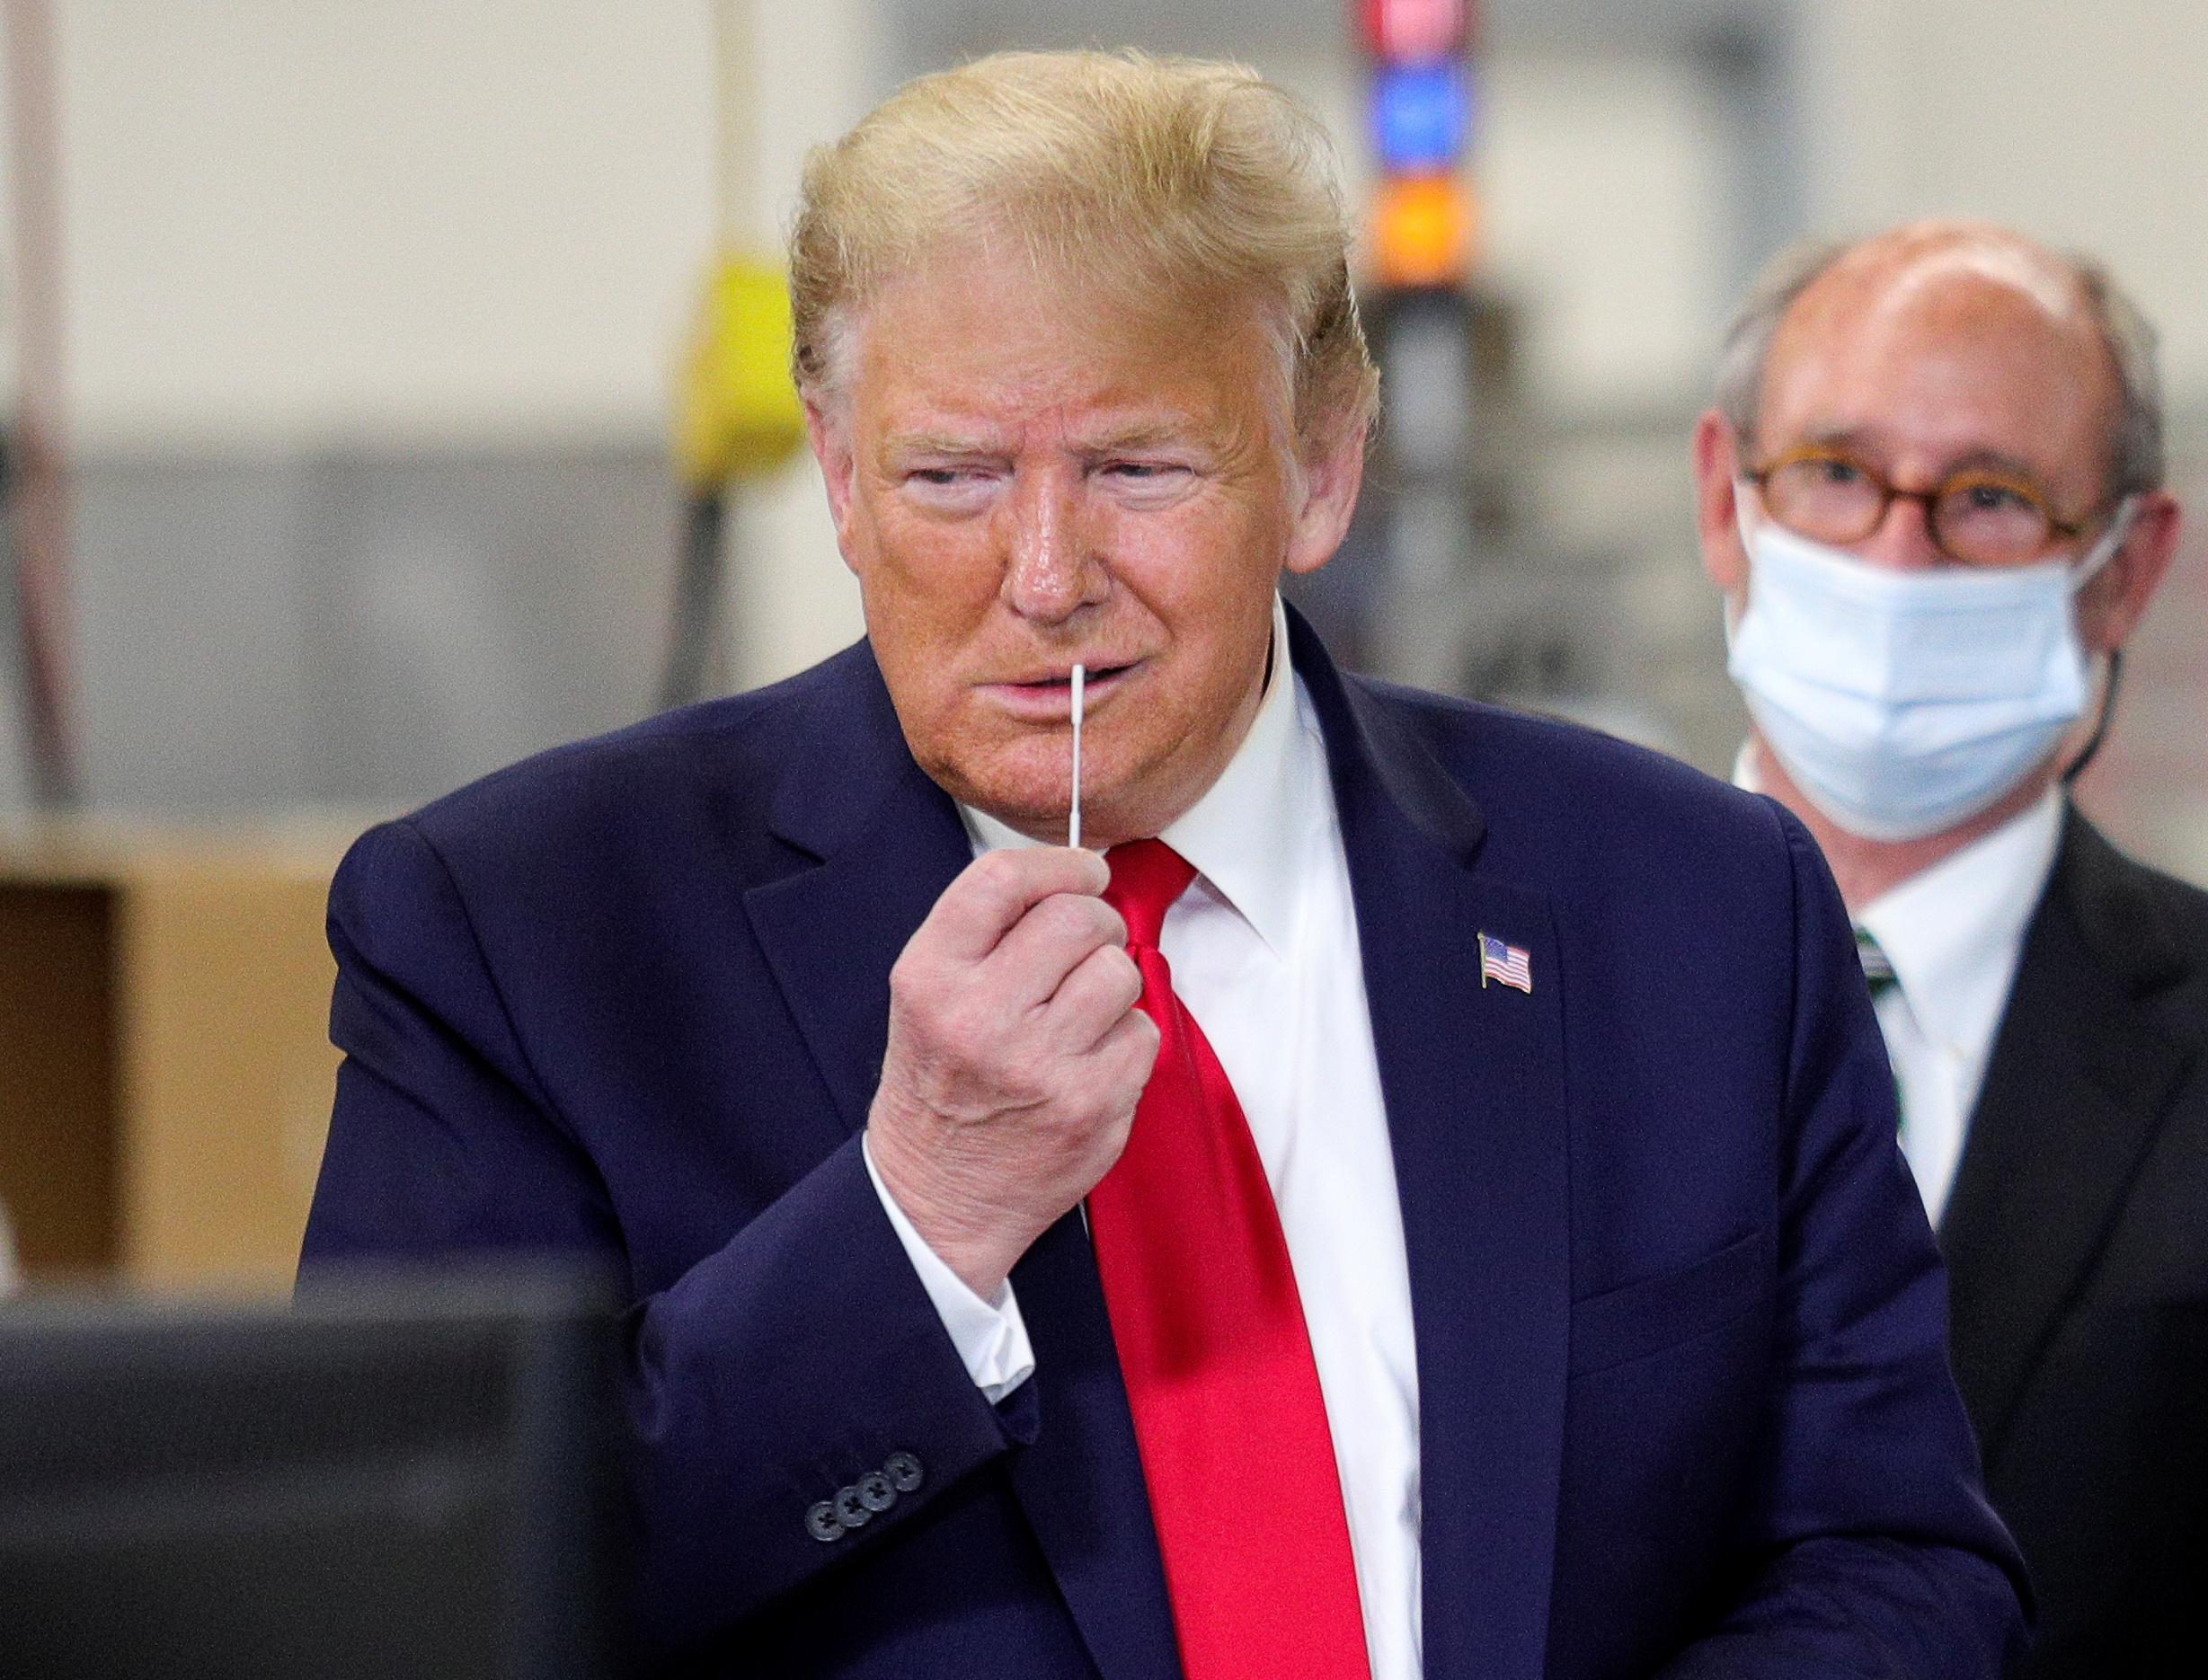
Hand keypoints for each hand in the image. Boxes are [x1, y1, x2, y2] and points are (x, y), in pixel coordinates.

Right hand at [865, 846, 1156, 1298]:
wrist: (936, 1196)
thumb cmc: (941, 1082)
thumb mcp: (928, 994)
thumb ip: (988, 931)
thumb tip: (1077, 877)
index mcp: (929, 977)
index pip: (1001, 880)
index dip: (1060, 864)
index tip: (1086, 871)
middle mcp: (979, 1018)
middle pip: (1077, 918)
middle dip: (1096, 923)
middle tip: (1085, 948)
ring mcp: (1039, 1066)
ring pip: (1120, 971)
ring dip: (1111, 984)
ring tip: (1079, 1014)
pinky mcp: (1090, 1107)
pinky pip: (1144, 1033)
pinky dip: (1126, 1041)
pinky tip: (1087, 1063)